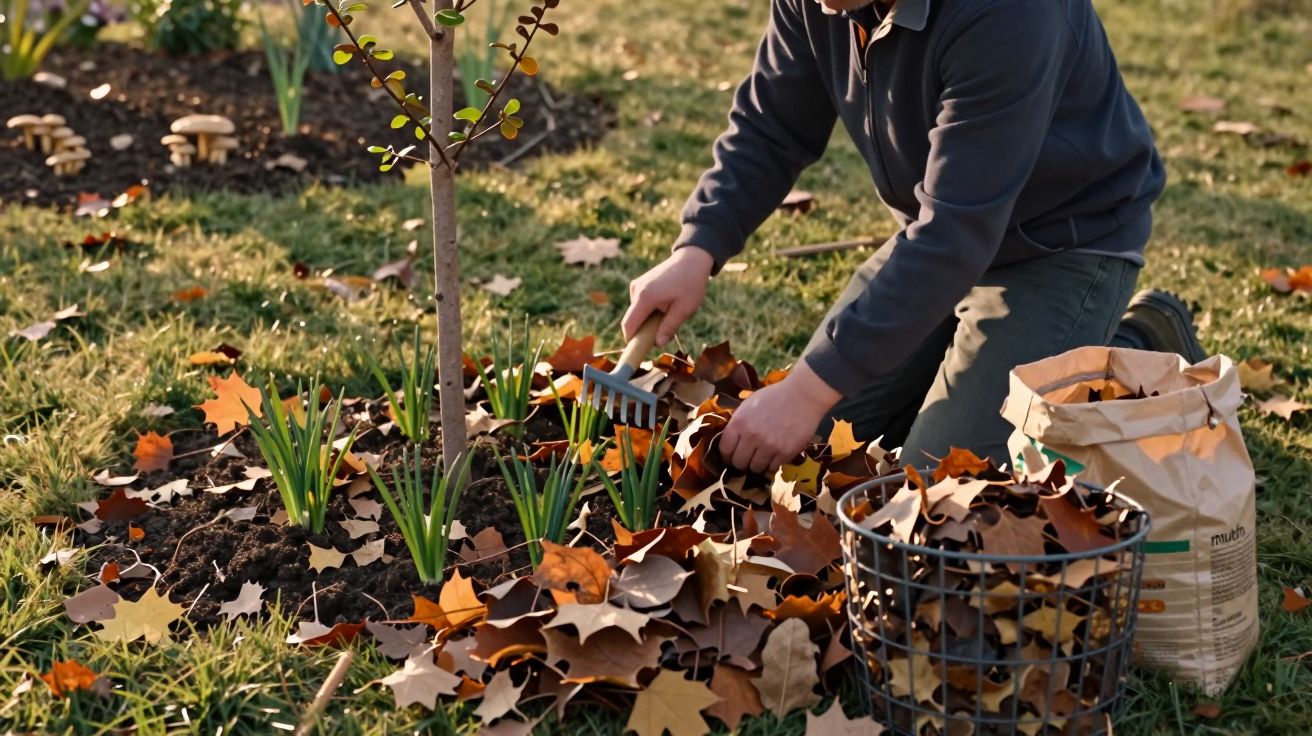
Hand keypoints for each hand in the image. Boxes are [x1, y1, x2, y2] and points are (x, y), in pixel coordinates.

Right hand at [622, 246, 714, 346]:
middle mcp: (636, 290)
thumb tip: (657, 343)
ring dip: (648, 320)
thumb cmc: (691, 283)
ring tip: (669, 313)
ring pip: (636, 313)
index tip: (639, 352)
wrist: (691, 259)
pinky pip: (639, 305)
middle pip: (631, 320)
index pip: (629, 325)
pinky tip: (665, 305)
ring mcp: (636, 286)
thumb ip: (670, 327)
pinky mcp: (639, 284)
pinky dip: (648, 311)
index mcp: (645, 297)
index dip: (631, 341)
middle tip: (663, 333)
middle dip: (643, 331)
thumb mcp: (685, 308)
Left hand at [719, 360, 842, 473]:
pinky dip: (772, 465)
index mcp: (739, 422)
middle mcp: (751, 436)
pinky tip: (774, 456)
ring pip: (755, 468)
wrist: (803, 396)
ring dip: (757, 465)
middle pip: (738, 463)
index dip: (727, 455)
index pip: (725, 449)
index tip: (731, 456)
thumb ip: (738, 422)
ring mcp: (768, 446)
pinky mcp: (785, 452)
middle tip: (748, 458)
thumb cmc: (774, 396)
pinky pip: (772, 468)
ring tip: (762, 457)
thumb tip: (731, 440)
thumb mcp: (749, 404)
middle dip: (741, 462)